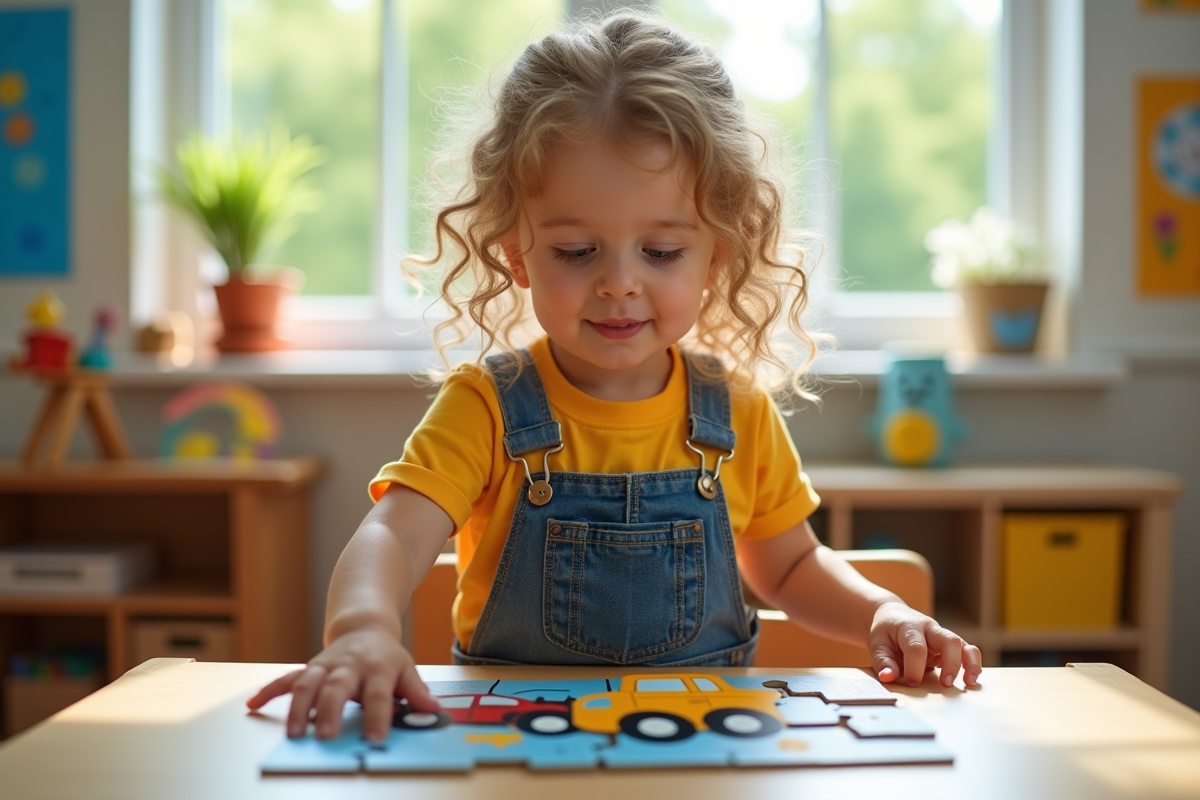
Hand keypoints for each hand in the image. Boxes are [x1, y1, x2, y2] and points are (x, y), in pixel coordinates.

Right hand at [245, 627, 438, 741]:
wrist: (365, 627)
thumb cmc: (386, 656)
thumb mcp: (407, 669)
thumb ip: (417, 692)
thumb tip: (432, 710)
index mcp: (377, 667)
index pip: (379, 693)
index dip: (378, 714)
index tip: (375, 736)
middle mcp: (349, 665)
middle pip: (337, 687)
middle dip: (331, 711)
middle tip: (327, 735)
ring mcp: (325, 666)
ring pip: (308, 683)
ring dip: (299, 707)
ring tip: (294, 732)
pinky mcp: (309, 668)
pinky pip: (286, 678)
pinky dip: (269, 691)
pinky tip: (253, 704)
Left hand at [869, 601, 982, 687]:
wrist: (893, 615)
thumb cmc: (885, 632)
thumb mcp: (877, 644)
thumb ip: (882, 662)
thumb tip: (888, 677)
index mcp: (909, 627)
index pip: (916, 647)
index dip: (915, 667)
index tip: (911, 683)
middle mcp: (930, 629)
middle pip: (948, 641)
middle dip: (951, 663)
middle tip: (945, 684)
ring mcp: (942, 636)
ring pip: (963, 644)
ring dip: (969, 663)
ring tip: (969, 682)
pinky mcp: (950, 645)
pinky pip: (967, 651)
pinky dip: (972, 664)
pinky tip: (971, 679)